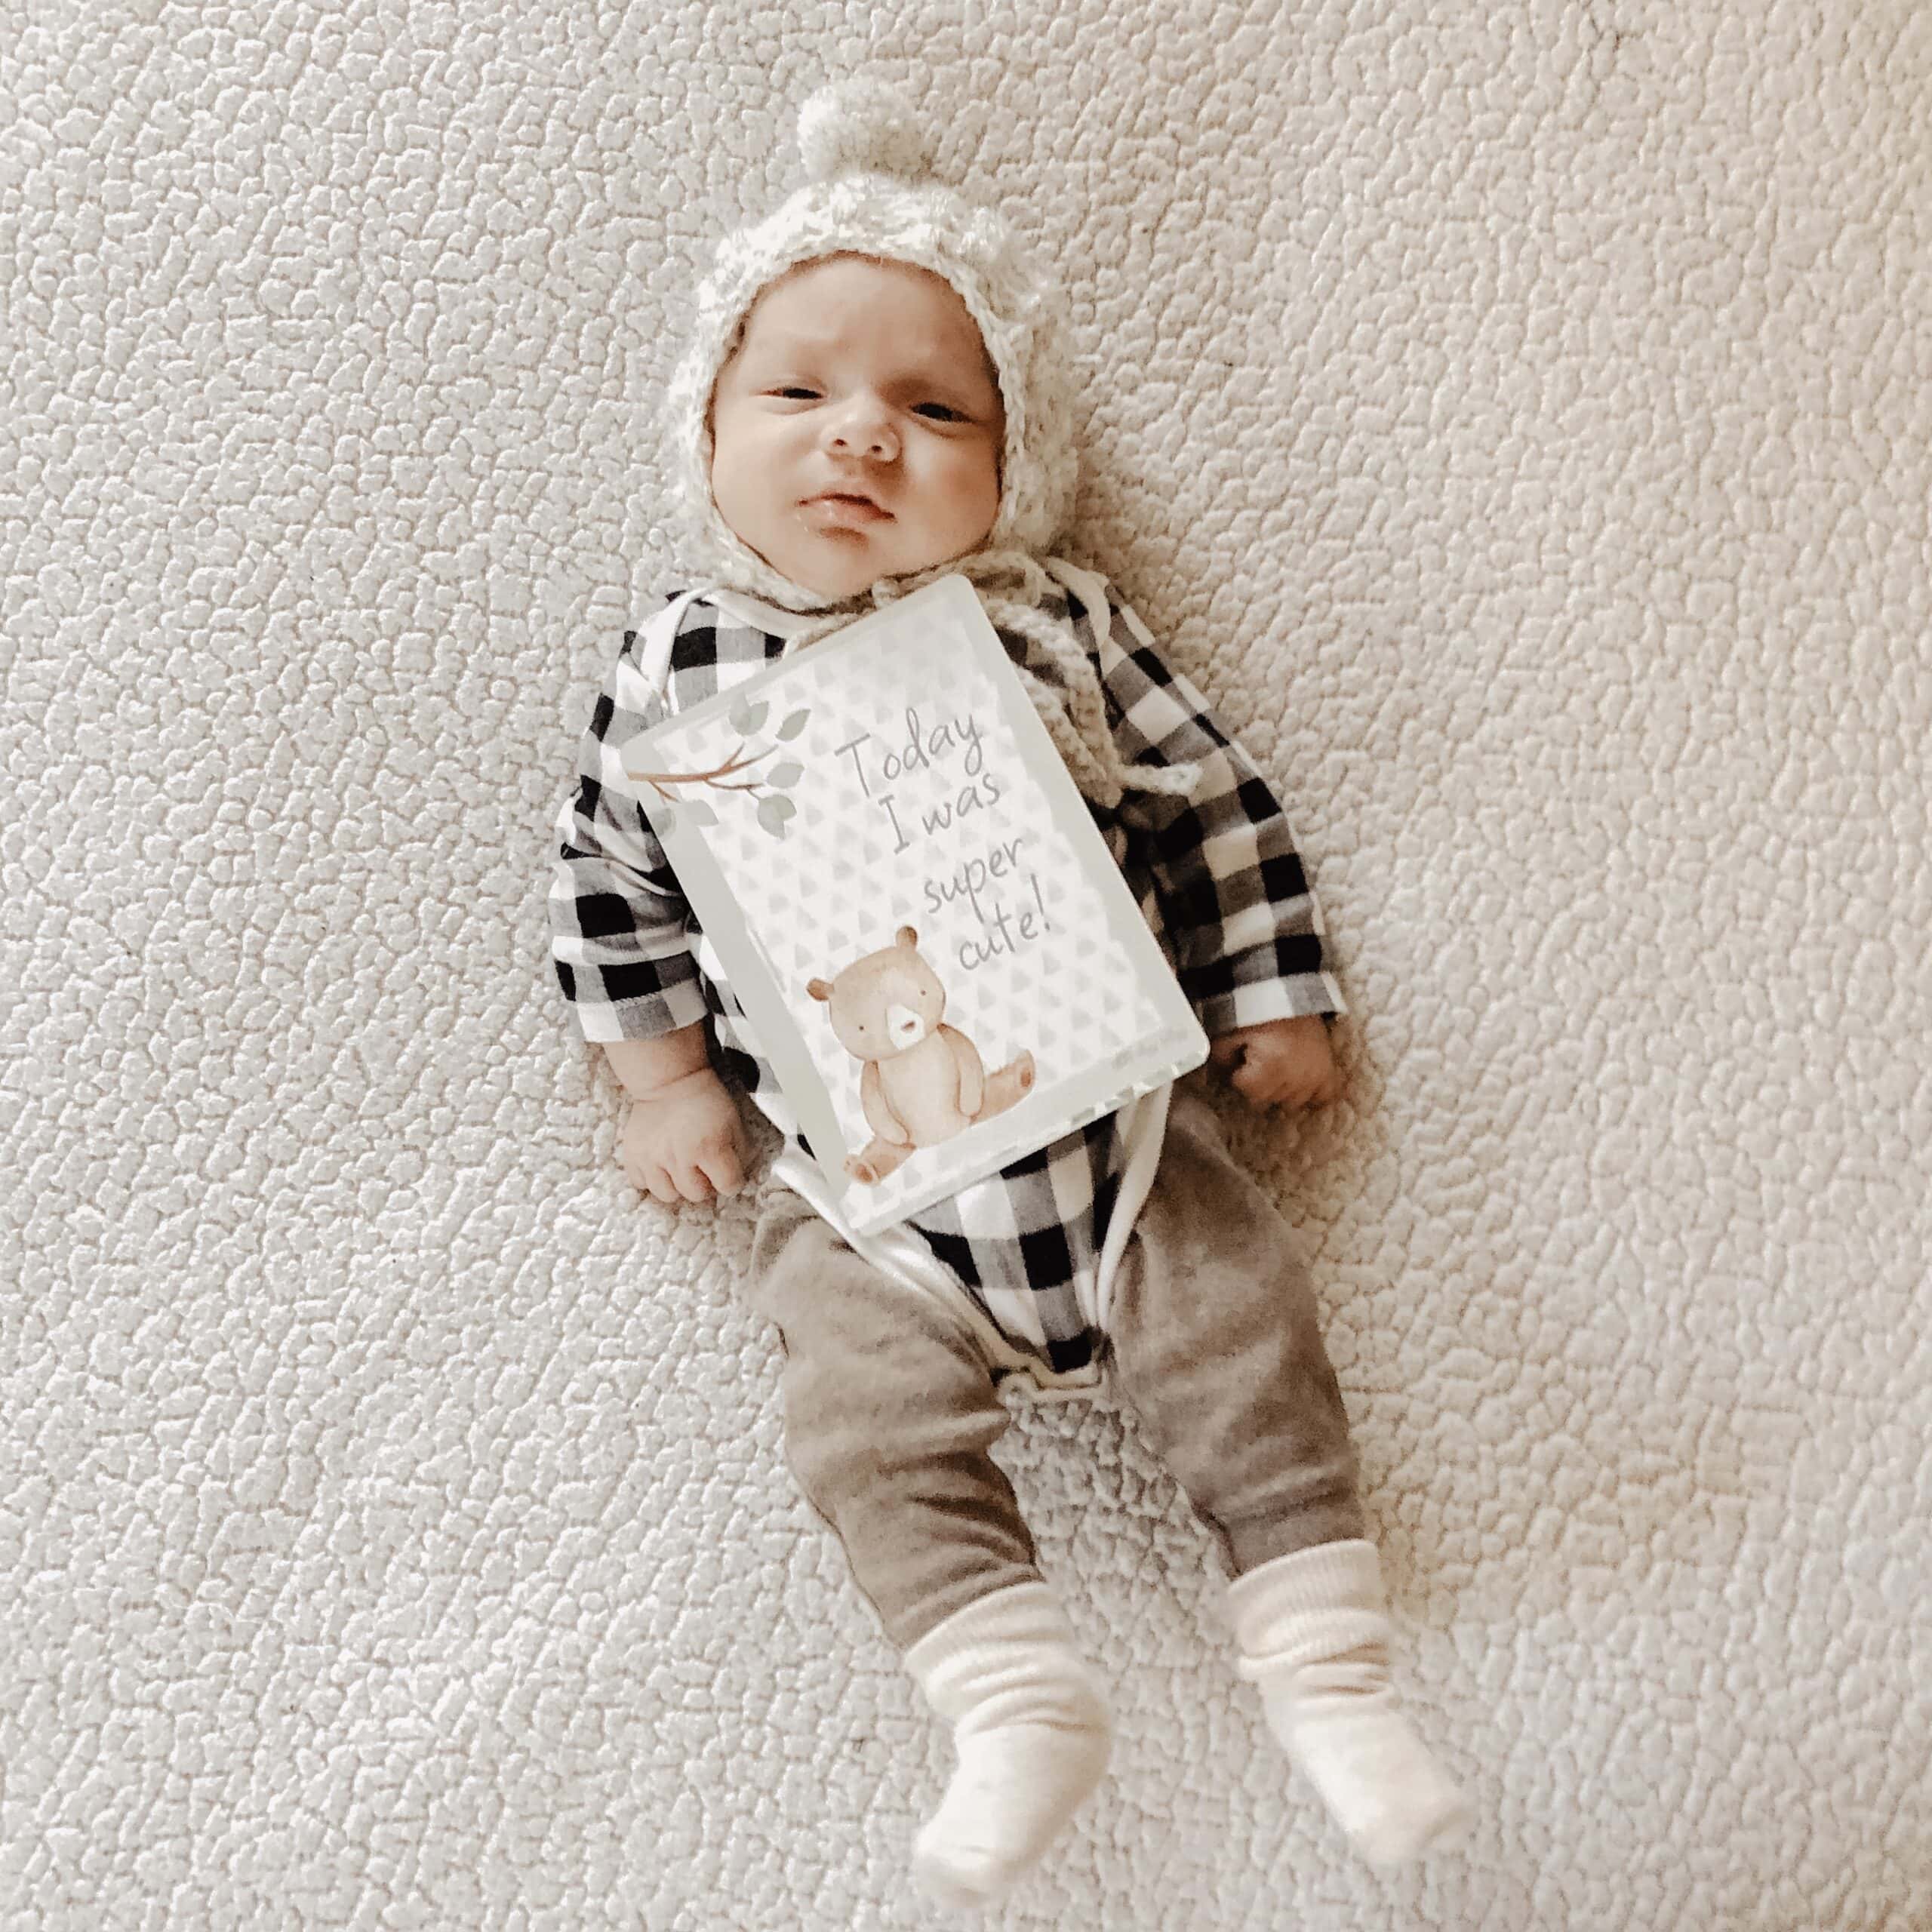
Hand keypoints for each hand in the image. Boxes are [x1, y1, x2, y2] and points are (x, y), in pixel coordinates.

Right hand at [620, 1068, 750, 1204]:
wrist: (669, 1079)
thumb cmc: (706, 1100)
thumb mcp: (734, 1121)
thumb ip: (741, 1152)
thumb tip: (738, 1174)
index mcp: (710, 1148)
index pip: (728, 1186)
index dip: (732, 1181)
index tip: (728, 1173)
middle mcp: (680, 1157)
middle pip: (697, 1195)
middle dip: (704, 1184)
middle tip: (702, 1167)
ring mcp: (653, 1158)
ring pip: (668, 1195)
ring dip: (677, 1185)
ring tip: (680, 1167)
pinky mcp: (633, 1155)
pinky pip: (641, 1183)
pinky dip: (651, 1178)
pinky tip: (660, 1163)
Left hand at [1208, 1015, 1341, 1109]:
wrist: (1290, 994)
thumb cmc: (1257, 1014)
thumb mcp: (1230, 1032)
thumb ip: (1221, 1058)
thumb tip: (1223, 1077)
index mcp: (1270, 1065)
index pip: (1249, 1092)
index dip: (1240, 1079)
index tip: (1242, 1065)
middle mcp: (1294, 1076)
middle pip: (1269, 1100)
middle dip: (1259, 1087)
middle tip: (1259, 1066)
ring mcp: (1314, 1076)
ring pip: (1293, 1104)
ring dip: (1283, 1092)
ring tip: (1278, 1072)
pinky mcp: (1328, 1072)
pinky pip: (1324, 1099)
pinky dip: (1314, 1098)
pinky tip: (1303, 1091)